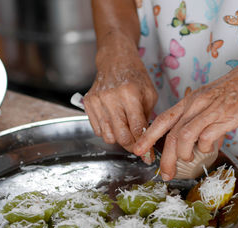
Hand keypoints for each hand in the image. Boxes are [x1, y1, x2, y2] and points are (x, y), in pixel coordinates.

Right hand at [84, 39, 157, 161]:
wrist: (115, 61)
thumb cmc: (135, 77)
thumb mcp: (149, 94)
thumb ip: (148, 118)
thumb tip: (147, 142)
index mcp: (130, 93)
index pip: (137, 129)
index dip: (144, 146)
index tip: (148, 157)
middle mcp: (112, 97)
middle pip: (121, 136)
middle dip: (131, 146)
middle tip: (137, 147)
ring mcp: (97, 100)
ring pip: (108, 136)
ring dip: (118, 139)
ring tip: (125, 131)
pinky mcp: (87, 103)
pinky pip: (97, 129)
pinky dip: (107, 131)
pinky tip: (114, 122)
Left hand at [134, 56, 237, 179]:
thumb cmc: (233, 90)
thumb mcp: (209, 102)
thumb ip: (201, 122)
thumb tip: (202, 143)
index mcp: (188, 102)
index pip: (161, 120)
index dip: (147, 136)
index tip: (138, 150)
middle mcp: (194, 105)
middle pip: (170, 134)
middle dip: (164, 158)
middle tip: (164, 174)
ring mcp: (209, 110)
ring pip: (184, 136)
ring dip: (183, 153)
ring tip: (189, 159)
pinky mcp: (225, 116)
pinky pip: (207, 136)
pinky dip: (205, 147)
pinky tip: (209, 148)